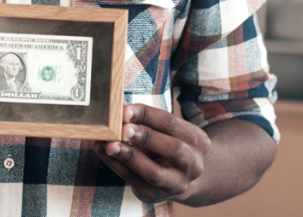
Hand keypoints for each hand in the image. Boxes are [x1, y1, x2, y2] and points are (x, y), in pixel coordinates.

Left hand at [96, 104, 210, 203]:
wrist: (180, 178)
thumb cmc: (169, 146)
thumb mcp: (167, 132)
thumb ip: (146, 121)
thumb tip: (119, 107)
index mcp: (197, 141)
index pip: (172, 124)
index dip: (147, 115)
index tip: (125, 110)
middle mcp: (192, 165)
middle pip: (174, 149)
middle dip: (145, 137)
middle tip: (122, 129)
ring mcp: (176, 184)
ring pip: (154, 172)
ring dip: (129, 156)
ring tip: (109, 144)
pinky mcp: (156, 196)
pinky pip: (134, 182)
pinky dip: (117, 167)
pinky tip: (105, 154)